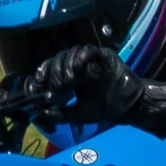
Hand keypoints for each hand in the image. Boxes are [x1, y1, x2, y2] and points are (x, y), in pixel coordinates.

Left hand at [27, 45, 144, 125]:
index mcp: (70, 76)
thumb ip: (60, 113)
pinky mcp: (104, 56)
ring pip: (71, 53)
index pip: (51, 67)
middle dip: (54, 72)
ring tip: (67, 79)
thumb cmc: (103, 108)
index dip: (43, 72)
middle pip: (58, 59)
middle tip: (56, 86)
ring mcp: (91, 59)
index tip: (38, 82)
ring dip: (66, 65)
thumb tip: (42, 112)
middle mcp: (78, 65)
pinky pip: (90, 50)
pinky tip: (78, 66)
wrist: (127, 107)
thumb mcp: (76, 114)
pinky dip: (82, 56)